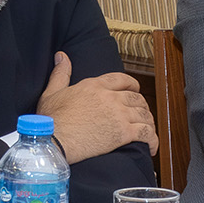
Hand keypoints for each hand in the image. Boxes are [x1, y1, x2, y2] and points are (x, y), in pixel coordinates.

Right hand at [37, 51, 158, 163]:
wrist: (54, 140)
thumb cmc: (51, 120)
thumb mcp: (52, 92)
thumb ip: (60, 73)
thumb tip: (61, 56)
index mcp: (95, 85)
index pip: (122, 79)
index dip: (132, 85)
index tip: (135, 91)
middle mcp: (110, 97)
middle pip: (136, 97)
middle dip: (142, 106)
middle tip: (142, 115)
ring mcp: (119, 115)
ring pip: (144, 114)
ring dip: (148, 122)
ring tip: (148, 131)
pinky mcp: (123, 133)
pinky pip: (146, 133)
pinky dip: (152, 140)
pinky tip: (152, 147)